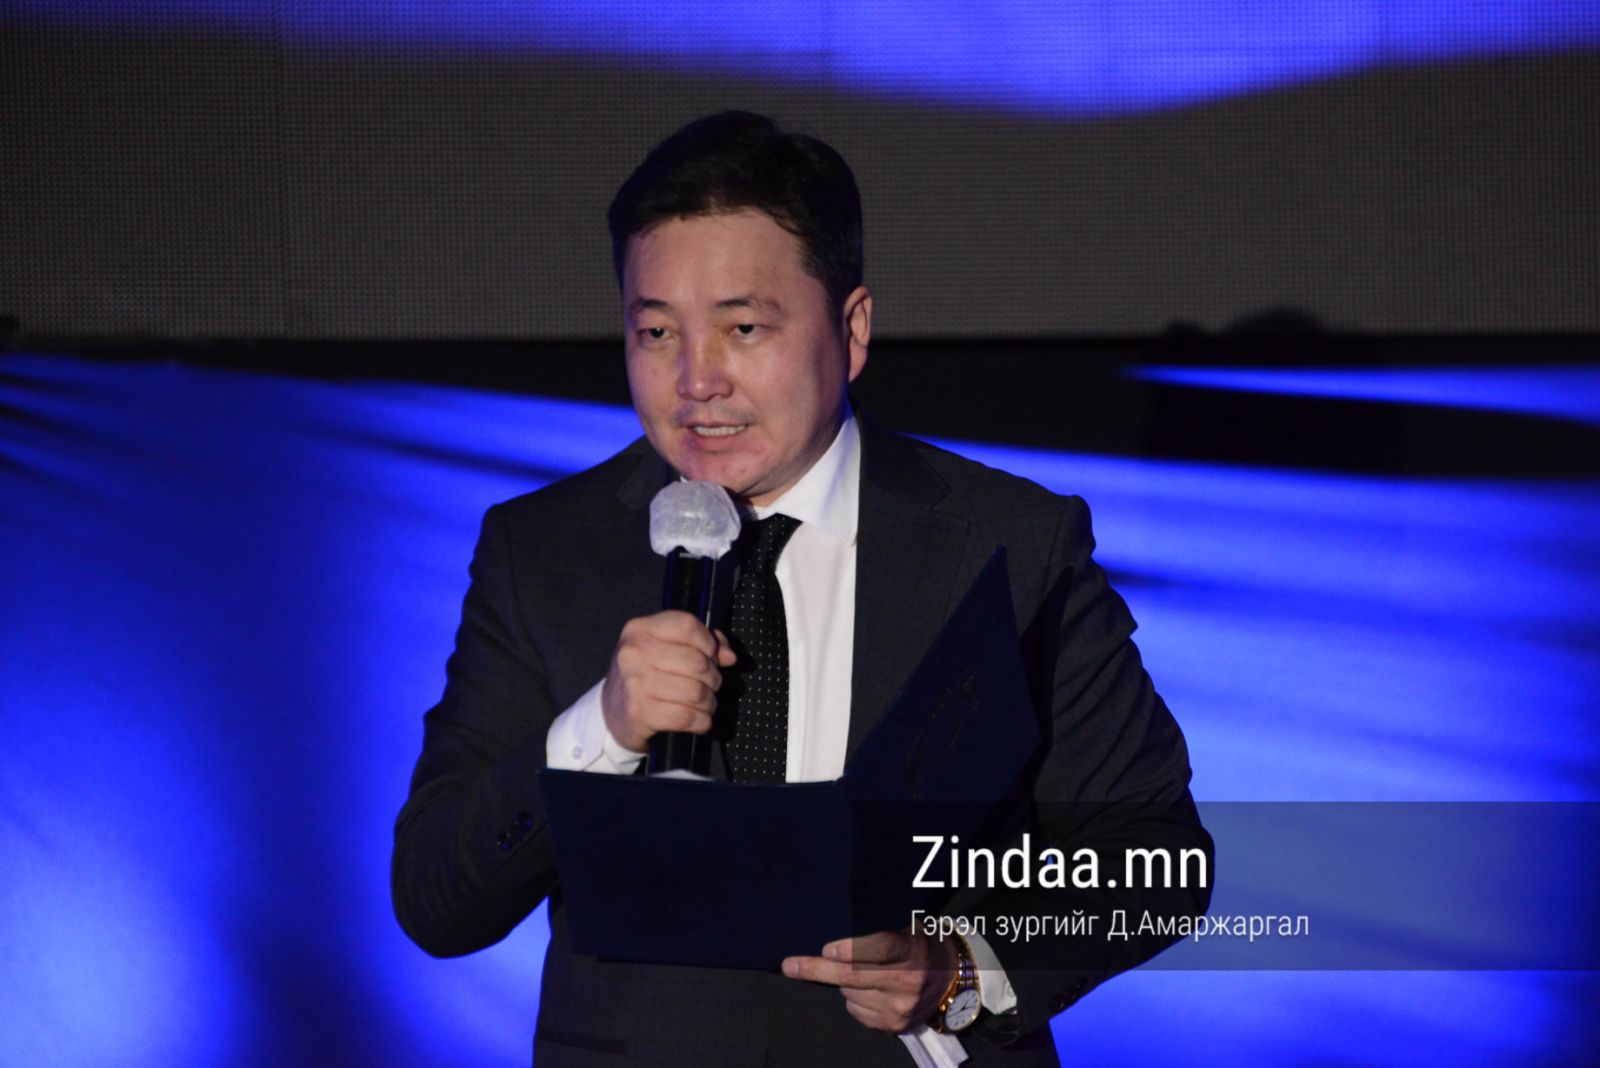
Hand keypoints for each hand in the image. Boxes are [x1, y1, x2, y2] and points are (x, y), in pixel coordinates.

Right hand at [600, 611, 735, 751]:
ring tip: (705, 704)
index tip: (712, 656)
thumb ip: (699, 643)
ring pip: (696, 692)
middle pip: (697, 662)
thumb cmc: (643, 677)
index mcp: (640, 630)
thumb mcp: (663, 649)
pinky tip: (698, 720)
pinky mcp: (639, 712)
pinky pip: (687, 716)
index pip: (687, 625)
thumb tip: (728, 656)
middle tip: (710, 685)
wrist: (611, 713)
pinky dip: (701, 721)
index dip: (708, 643)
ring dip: (709, 702)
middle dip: (713, 678)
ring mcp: (634, 683)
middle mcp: (634, 653)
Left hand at [781, 930, 957, 1033]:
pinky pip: (855, 1010)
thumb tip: (832, 948)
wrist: (953, 978)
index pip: (881, 949)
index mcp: (912, 950)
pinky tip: (870, 990)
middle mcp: (907, 981)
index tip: (826, 949)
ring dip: (844, 983)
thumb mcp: (906, 931)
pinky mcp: (894, 1026)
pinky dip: (854, 999)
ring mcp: (900, 1007)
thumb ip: (877, 938)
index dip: (852, 950)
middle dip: (817, 970)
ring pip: (849, 994)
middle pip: (854, 976)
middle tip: (790, 965)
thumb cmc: (920, 946)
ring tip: (865, 973)